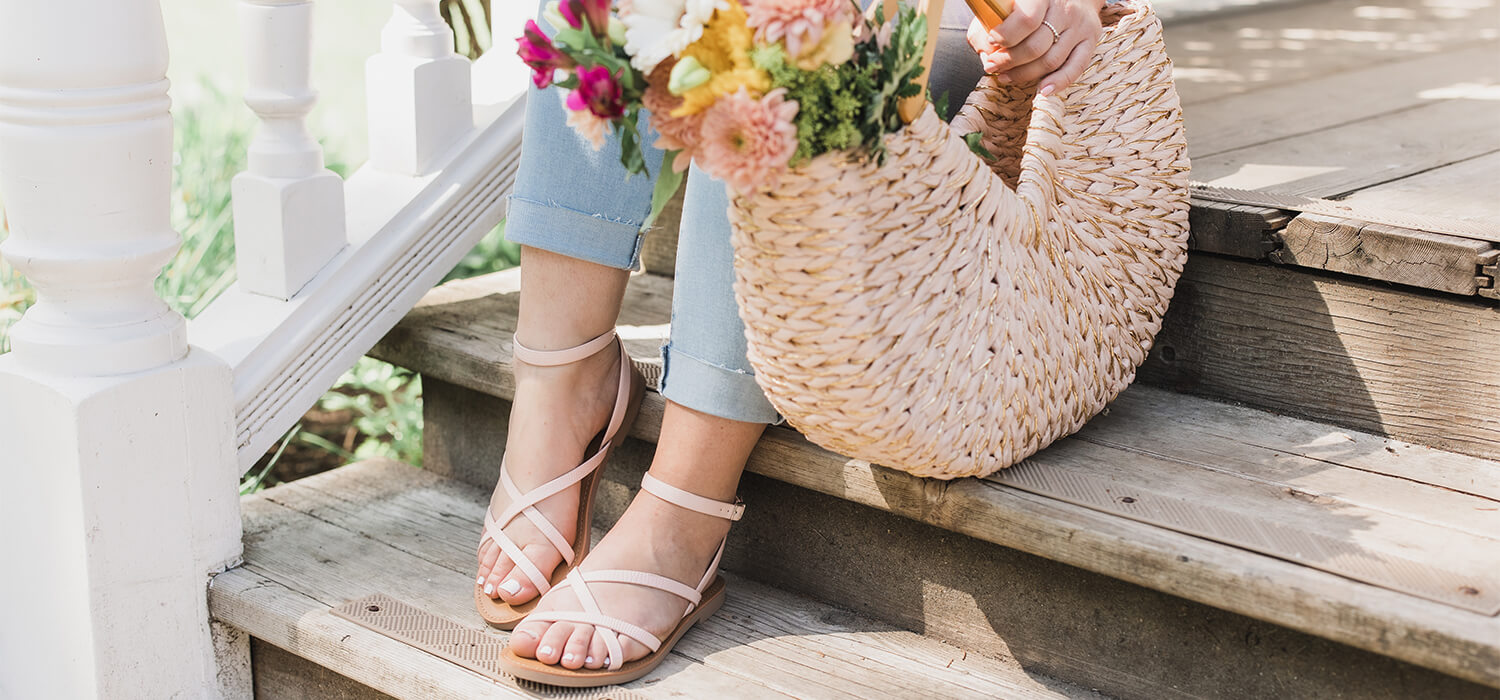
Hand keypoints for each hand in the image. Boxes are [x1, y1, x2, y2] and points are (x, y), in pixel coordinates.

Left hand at [966, 0, 1105, 95]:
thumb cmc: (1032, 2)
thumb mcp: (1010, 2)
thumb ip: (993, 21)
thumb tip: (986, 52)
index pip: (1026, 20)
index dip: (1006, 36)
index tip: (992, 42)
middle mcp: (1064, 9)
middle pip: (1036, 46)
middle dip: (1009, 61)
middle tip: (993, 66)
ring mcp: (1079, 25)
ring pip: (1051, 60)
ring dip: (1025, 75)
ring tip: (1006, 77)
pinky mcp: (1091, 39)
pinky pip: (1075, 67)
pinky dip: (1058, 82)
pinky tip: (1042, 90)